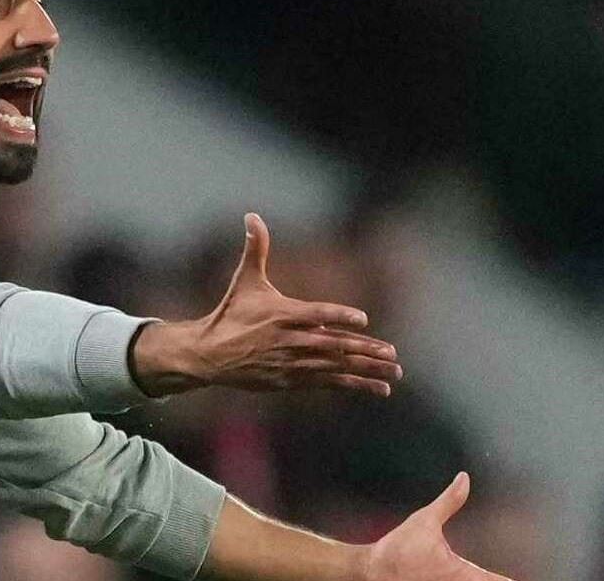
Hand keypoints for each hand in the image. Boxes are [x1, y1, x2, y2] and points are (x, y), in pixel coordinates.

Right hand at [131, 212, 400, 396]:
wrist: (210, 355)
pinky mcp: (292, 381)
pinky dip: (353, 385)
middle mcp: (289, 340)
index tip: (362, 319)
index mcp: (281, 314)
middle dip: (364, 349)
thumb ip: (255, 248)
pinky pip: (328, 383)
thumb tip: (252, 215)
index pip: (315, 314)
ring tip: (394, 372)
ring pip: (335, 367)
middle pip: (332, 345)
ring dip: (366, 369)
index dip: (338, 316)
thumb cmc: (231, 314)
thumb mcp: (244, 280)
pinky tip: (377, 387)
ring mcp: (291, 363)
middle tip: (392, 352)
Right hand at [365, 473, 512, 580]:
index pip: (493, 580)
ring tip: (491, 576)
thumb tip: (463, 480)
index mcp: (459, 572)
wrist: (373, 569)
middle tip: (511, 576)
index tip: (520, 577)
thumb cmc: (398, 549)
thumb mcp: (425, 520)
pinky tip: (460, 577)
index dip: (508, 579)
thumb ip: (449, 501)